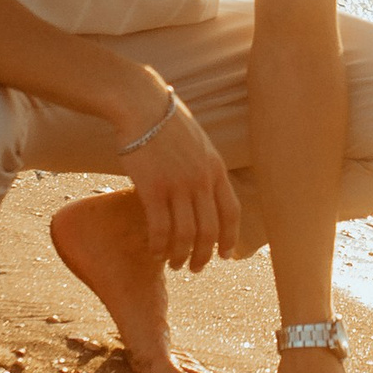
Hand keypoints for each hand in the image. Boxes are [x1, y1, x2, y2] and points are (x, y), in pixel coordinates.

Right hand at [119, 81, 239, 271]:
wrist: (140, 104)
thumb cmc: (164, 122)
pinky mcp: (153, 188)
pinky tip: (154, 252)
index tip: (226, 255)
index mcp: (215, 169)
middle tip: (196, 268)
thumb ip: (204, 168)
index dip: (231, 237)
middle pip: (209, 230)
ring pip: (185, 234)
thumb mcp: (198, 143)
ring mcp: (178, 185)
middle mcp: (201, 180)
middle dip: (204, 255)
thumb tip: (204, 191)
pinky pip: (160, 227)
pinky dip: (159, 246)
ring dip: (180, 255)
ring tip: (173, 265)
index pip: (231, 212)